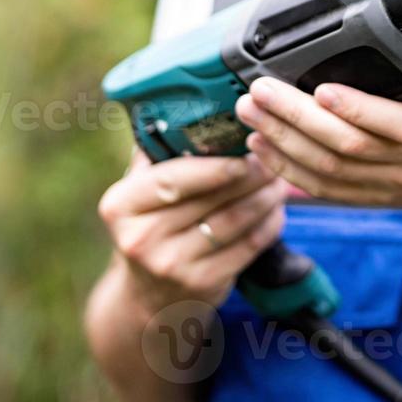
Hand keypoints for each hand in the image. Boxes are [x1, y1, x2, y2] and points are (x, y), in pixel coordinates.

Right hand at [96, 150, 285, 310]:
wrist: (148, 297)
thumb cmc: (149, 226)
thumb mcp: (137, 192)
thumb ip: (156, 154)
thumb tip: (186, 104)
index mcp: (121, 205)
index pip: (172, 178)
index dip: (213, 166)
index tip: (244, 151)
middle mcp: (140, 238)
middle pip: (209, 199)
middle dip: (250, 176)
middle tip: (274, 157)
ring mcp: (171, 266)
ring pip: (234, 222)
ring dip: (265, 197)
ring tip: (280, 179)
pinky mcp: (202, 285)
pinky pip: (247, 247)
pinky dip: (268, 225)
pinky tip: (278, 209)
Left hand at [234, 77, 401, 207]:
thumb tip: (383, 7)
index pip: (396, 123)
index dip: (357, 108)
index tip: (320, 87)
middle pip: (347, 146)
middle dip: (296, 118)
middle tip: (260, 91)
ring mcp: (391, 183)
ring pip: (328, 170)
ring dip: (283, 142)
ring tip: (251, 113)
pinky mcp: (371, 197)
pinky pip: (323, 190)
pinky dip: (287, 168)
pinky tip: (261, 147)